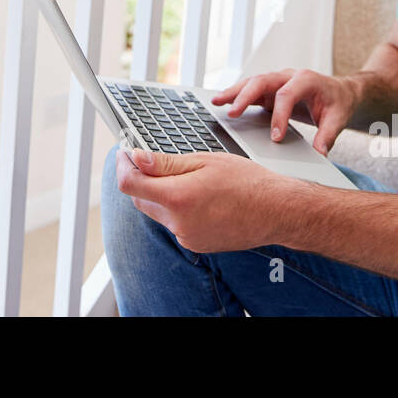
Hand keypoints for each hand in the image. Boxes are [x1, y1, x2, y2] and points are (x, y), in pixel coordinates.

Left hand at [115, 147, 290, 252]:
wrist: (275, 211)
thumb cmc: (246, 182)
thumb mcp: (205, 161)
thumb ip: (165, 163)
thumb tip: (136, 158)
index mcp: (179, 198)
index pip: (130, 184)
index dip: (122, 166)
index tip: (124, 153)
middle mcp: (178, 223)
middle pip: (140, 199)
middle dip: (139, 178)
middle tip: (147, 158)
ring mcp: (186, 237)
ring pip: (157, 212)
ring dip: (158, 194)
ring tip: (183, 175)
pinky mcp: (195, 244)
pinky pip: (174, 224)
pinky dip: (175, 208)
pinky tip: (196, 196)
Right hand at [211, 67, 360, 154]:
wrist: (340, 92)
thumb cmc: (338, 103)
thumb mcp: (338, 119)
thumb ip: (327, 136)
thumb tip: (319, 153)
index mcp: (306, 80)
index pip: (287, 95)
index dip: (279, 115)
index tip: (276, 137)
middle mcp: (288, 76)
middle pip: (262, 81)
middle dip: (245, 96)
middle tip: (233, 113)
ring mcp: (277, 81)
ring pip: (252, 82)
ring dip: (234, 92)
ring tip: (216, 102)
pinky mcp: (270, 89)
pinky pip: (251, 90)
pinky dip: (236, 95)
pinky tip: (222, 103)